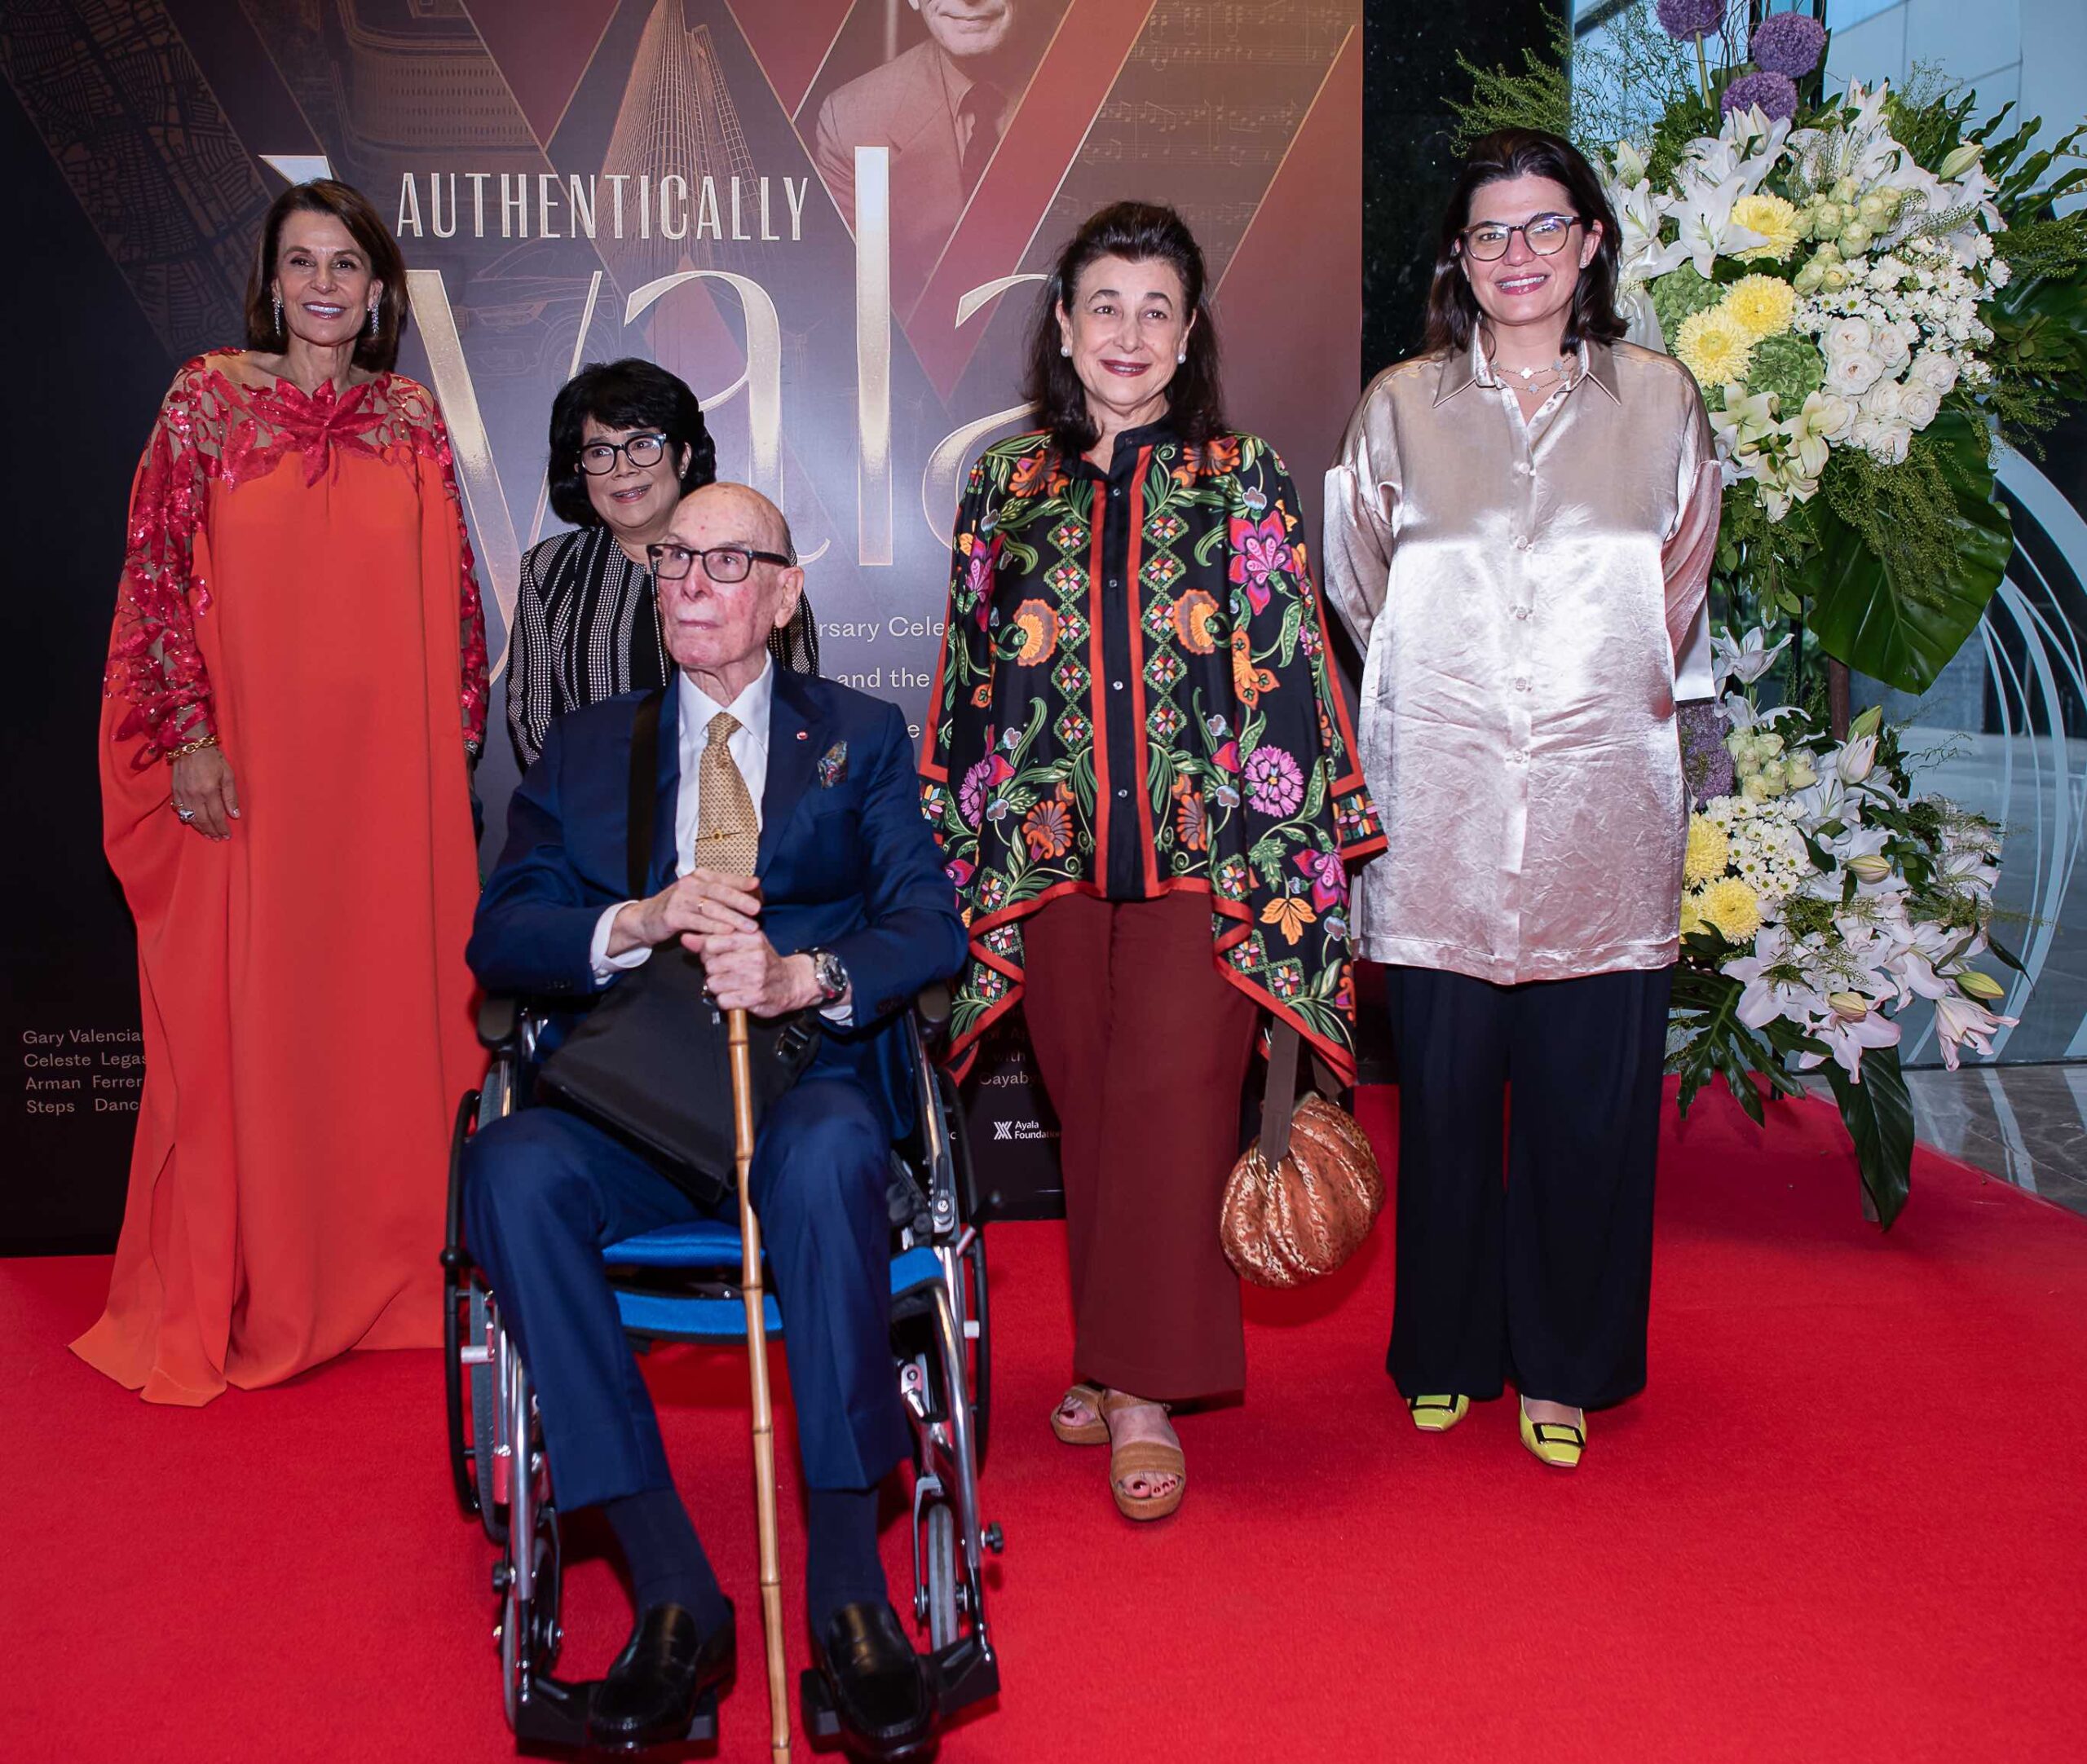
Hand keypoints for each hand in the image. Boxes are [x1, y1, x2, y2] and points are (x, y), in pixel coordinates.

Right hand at [170, 746, 238, 840]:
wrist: (190, 745)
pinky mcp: (175, 791)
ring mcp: (183, 794)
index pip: (217, 816)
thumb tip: (235, 815)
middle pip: (203, 820)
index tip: (227, 835)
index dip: (222, 827)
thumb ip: (231, 796)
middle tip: (218, 839)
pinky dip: (188, 819)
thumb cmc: (213, 758)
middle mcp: (194, 795)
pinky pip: (181, 811)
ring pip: (191, 817)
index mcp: (209, 791)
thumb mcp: (228, 775)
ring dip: (200, 828)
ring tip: (209, 835)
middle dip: (212, 831)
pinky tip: (194, 823)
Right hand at [608, 869, 762, 957]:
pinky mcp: (672, 915)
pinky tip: (727, 932)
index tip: (757, 885)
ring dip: (732, 918)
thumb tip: (752, 895)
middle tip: (757, 909)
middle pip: (719, 892)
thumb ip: (720, 895)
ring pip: (711, 908)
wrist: (646, 918)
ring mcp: (679, 899)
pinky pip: (697, 922)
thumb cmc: (680, 908)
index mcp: (699, 876)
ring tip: (749, 926)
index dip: (740, 881)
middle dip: (740, 900)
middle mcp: (689, 884)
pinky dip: (714, 927)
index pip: (723, 878)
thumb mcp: (699, 896)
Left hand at [701, 934, 819, 1018]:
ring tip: (732, 983)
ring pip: (714, 983)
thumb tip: (686, 937)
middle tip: (727, 971)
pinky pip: (723, 1000)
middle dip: (714, 970)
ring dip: (719, 986)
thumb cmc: (764, 961)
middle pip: (710, 964)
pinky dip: (726, 1000)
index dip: (709, 951)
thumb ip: (712, 938)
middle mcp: (754, 956)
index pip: (712, 942)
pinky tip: (736, 994)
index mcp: (751, 937)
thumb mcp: (743, 942)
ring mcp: (755, 978)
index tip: (719, 954)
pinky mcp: (754, 997)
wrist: (792, 982)